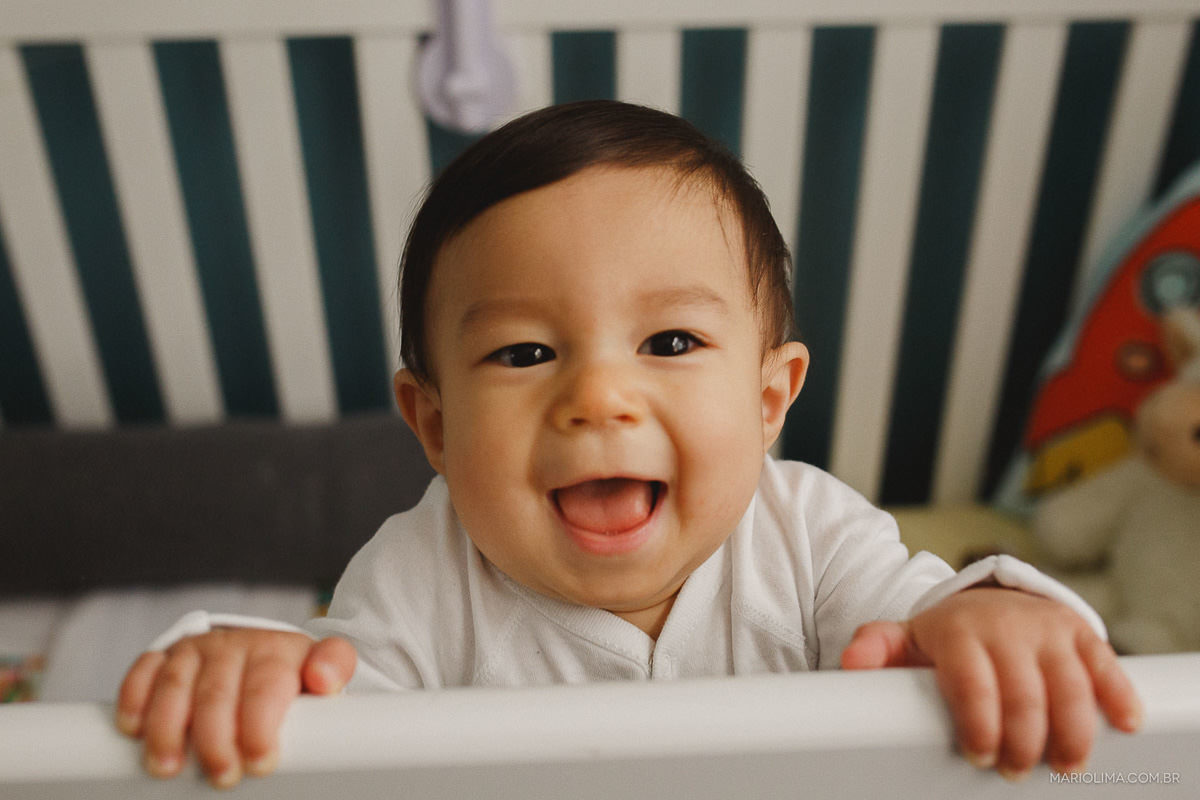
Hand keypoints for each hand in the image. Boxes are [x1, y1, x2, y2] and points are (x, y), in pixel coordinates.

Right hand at [115, 629, 355, 787]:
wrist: (264, 652)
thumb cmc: (294, 675)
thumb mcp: (324, 669)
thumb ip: (334, 669)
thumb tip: (325, 680)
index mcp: (275, 651)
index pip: (265, 687)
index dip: (260, 725)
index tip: (261, 762)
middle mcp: (232, 646)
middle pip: (217, 692)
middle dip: (215, 738)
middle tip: (221, 776)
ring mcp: (196, 650)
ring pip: (174, 684)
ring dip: (167, 728)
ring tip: (167, 768)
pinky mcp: (165, 657)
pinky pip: (143, 671)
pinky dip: (133, 698)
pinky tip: (132, 728)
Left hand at [840, 588, 1141, 779]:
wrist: (986, 601)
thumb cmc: (945, 637)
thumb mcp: (905, 640)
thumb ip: (876, 649)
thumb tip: (852, 664)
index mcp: (959, 629)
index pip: (973, 681)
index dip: (980, 723)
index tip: (979, 755)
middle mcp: (1006, 624)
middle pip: (1024, 691)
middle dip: (1024, 739)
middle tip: (1016, 770)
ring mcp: (1046, 628)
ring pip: (1069, 684)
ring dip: (1072, 730)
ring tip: (1066, 766)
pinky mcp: (1080, 633)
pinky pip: (1105, 664)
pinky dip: (1118, 696)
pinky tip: (1124, 725)